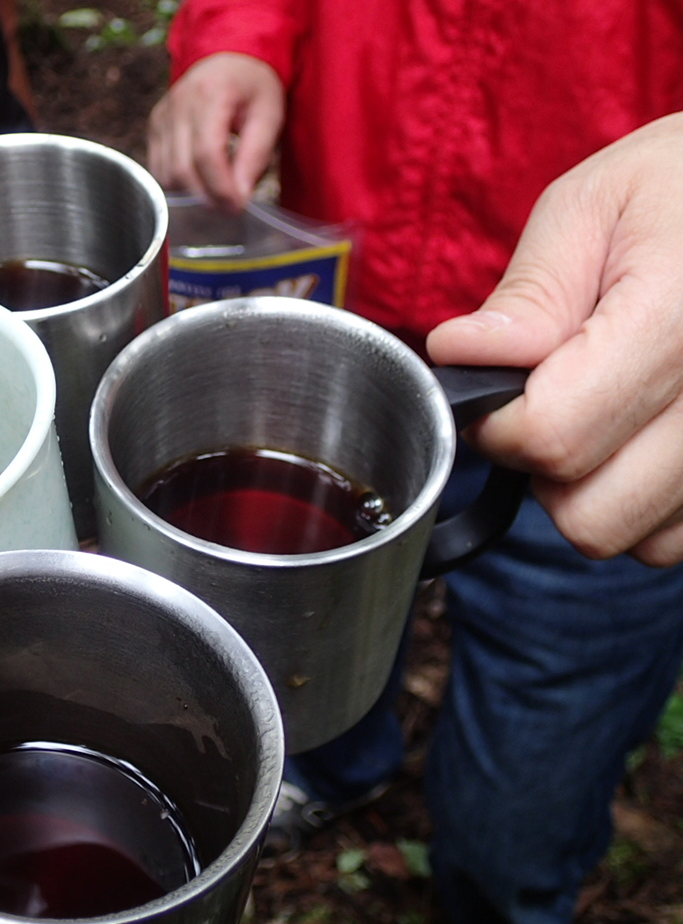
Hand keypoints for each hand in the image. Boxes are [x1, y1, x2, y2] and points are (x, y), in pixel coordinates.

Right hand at [147, 52, 283, 210]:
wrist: (229, 58)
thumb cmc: (253, 87)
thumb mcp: (269, 115)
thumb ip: (255, 156)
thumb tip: (239, 198)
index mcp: (211, 94)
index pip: (207, 153)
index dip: (221, 187)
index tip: (238, 207)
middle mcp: (179, 104)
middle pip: (182, 169)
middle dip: (207, 197)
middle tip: (230, 207)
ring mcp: (162, 115)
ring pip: (166, 174)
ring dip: (191, 193)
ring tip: (217, 191)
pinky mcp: (154, 127)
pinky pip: (158, 169)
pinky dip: (178, 184)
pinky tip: (199, 179)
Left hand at [427, 112, 682, 565]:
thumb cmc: (678, 186)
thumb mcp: (590, 208)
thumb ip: (526, 296)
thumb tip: (459, 359)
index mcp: (677, 320)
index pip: (552, 436)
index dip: (497, 424)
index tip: (493, 386)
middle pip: (590, 513)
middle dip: (543, 470)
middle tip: (546, 402)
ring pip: (639, 541)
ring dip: (596, 493)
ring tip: (603, 411)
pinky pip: (679, 538)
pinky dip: (646, 505)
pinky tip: (640, 438)